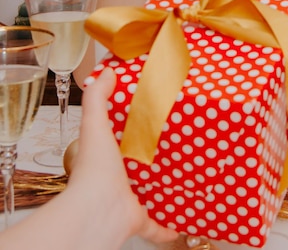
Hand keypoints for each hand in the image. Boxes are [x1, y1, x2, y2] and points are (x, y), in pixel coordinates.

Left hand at [69, 67, 177, 244]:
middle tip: (170, 143)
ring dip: (158, 187)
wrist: (97, 211)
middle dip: (146, 157)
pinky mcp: (139, 217)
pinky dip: (167, 225)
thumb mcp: (94, 124)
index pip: (115, 137)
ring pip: (145, 192)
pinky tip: (183, 220)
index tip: (146, 117)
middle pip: (132, 164)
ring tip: (179, 175)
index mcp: (104, 154)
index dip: (127, 127)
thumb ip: (98, 97)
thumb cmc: (95, 168)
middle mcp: (114, 177)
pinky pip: (156, 223)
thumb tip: (106, 72)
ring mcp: (126, 198)